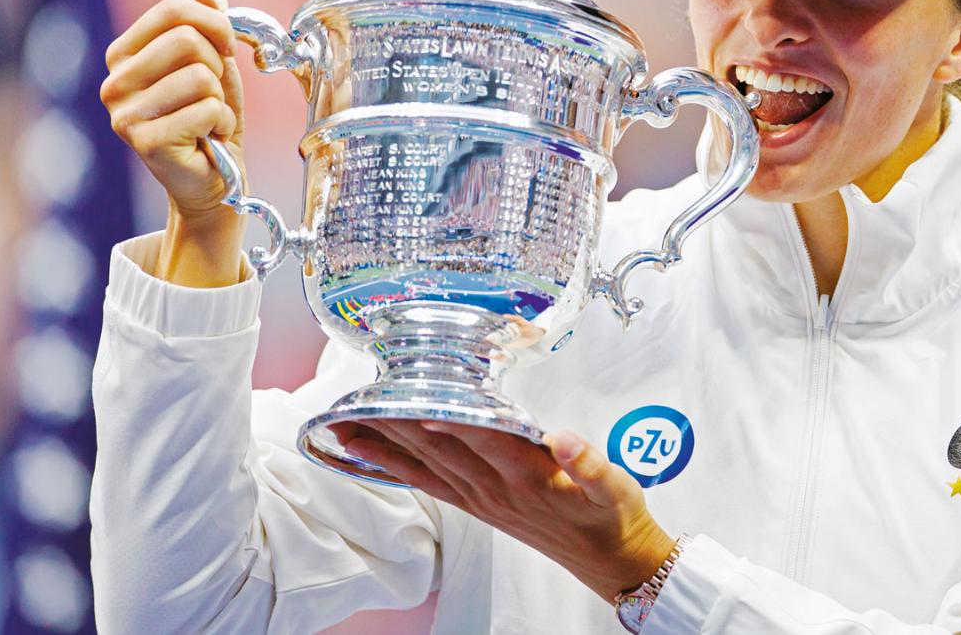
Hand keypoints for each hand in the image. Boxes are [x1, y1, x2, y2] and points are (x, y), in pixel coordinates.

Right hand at [100, 0, 247, 284]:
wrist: (214, 178)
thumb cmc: (210, 117)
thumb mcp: (214, 62)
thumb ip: (207, 23)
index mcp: (124, 54)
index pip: (173, 8)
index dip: (215, 23)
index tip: (226, 47)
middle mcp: (114, 81)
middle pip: (187, 39)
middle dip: (218, 66)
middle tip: (212, 95)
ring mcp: (124, 113)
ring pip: (200, 77)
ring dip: (219, 100)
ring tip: (207, 119)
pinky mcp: (144, 141)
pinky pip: (206, 110)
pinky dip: (220, 124)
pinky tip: (207, 139)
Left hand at [336, 420, 677, 602]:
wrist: (609, 560)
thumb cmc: (611, 515)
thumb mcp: (615, 488)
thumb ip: (590, 465)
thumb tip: (564, 439)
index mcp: (530, 475)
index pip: (483, 439)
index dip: (451, 421)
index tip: (418, 401)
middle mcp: (497, 487)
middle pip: (440, 449)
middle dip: (397, 424)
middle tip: (356, 400)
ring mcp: (482, 499)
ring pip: (425, 465)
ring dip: (385, 444)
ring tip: (345, 423)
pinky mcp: (477, 507)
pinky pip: (429, 485)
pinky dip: (395, 468)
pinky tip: (371, 454)